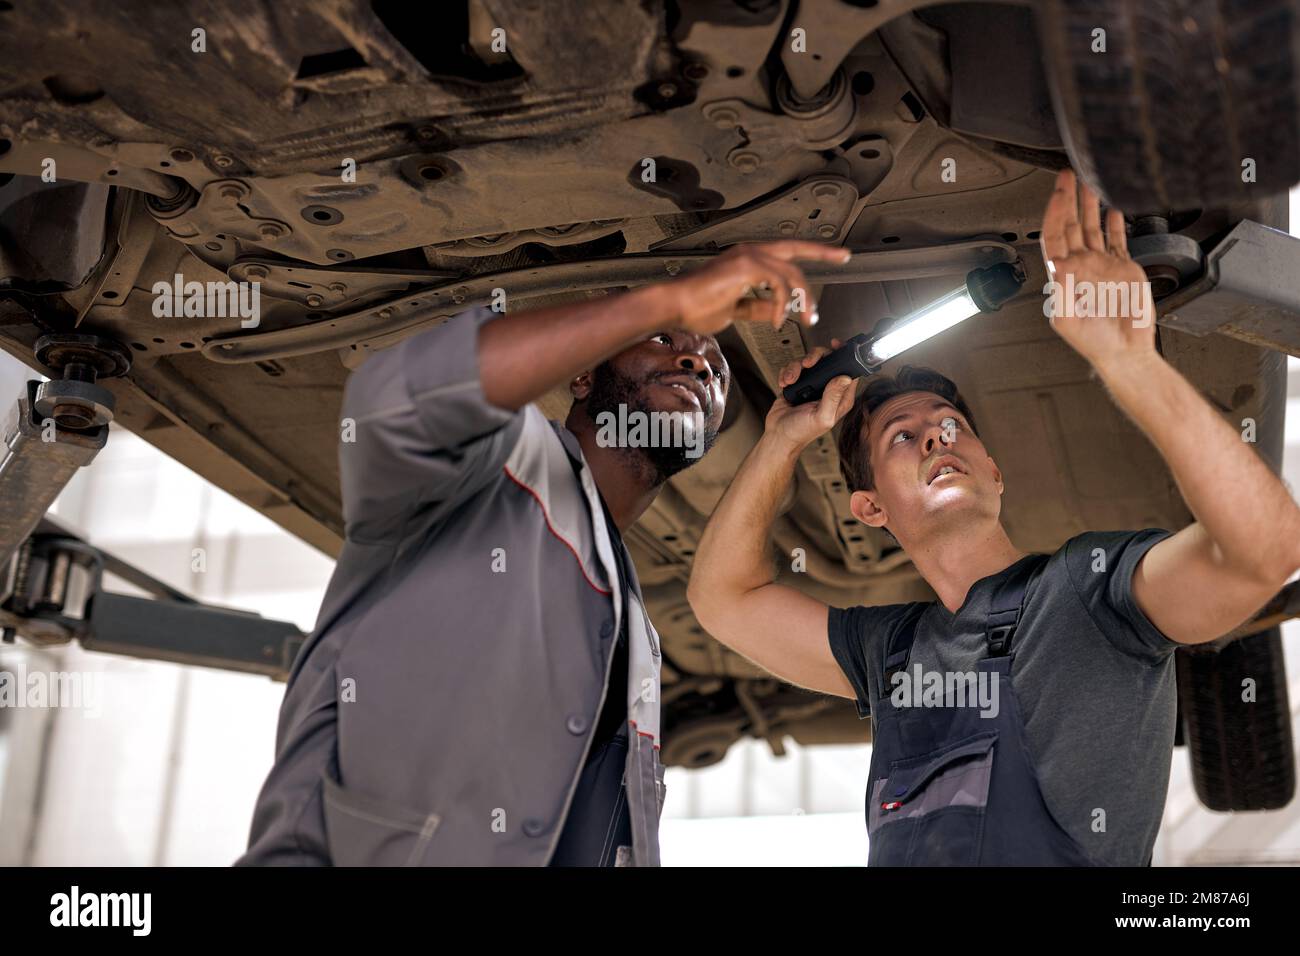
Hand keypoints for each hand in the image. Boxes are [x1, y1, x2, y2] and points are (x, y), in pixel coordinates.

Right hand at [667, 241, 851, 335]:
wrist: (673, 306)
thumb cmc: (695, 307)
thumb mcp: (735, 309)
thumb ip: (758, 306)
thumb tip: (778, 310)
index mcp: (747, 258)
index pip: (785, 253)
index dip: (810, 253)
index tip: (832, 256)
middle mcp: (749, 251)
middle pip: (796, 248)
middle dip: (823, 253)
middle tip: (844, 256)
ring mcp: (748, 255)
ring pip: (791, 273)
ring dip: (803, 299)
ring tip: (806, 319)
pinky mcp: (746, 265)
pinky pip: (778, 284)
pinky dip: (783, 304)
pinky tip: (779, 319)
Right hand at [766, 340, 858, 451]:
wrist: (778, 435)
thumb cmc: (801, 432)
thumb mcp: (821, 417)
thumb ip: (833, 397)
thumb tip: (845, 378)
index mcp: (840, 397)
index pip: (849, 370)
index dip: (845, 356)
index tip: (836, 347)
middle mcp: (828, 388)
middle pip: (828, 359)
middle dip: (815, 357)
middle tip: (807, 364)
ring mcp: (812, 384)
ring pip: (808, 361)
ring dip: (796, 367)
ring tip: (791, 380)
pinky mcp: (798, 383)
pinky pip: (794, 367)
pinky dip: (787, 372)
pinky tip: (785, 383)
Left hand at [1039, 169, 1156, 373]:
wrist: (1124, 351)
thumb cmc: (1093, 341)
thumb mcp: (1067, 319)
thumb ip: (1060, 291)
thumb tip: (1058, 264)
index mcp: (1062, 275)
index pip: (1054, 235)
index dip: (1055, 212)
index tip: (1059, 191)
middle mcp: (1080, 266)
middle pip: (1072, 224)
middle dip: (1070, 199)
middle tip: (1070, 174)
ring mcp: (1101, 265)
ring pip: (1093, 227)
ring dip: (1091, 205)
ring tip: (1090, 181)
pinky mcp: (1123, 267)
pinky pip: (1117, 239)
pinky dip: (1115, 222)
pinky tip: (1113, 207)